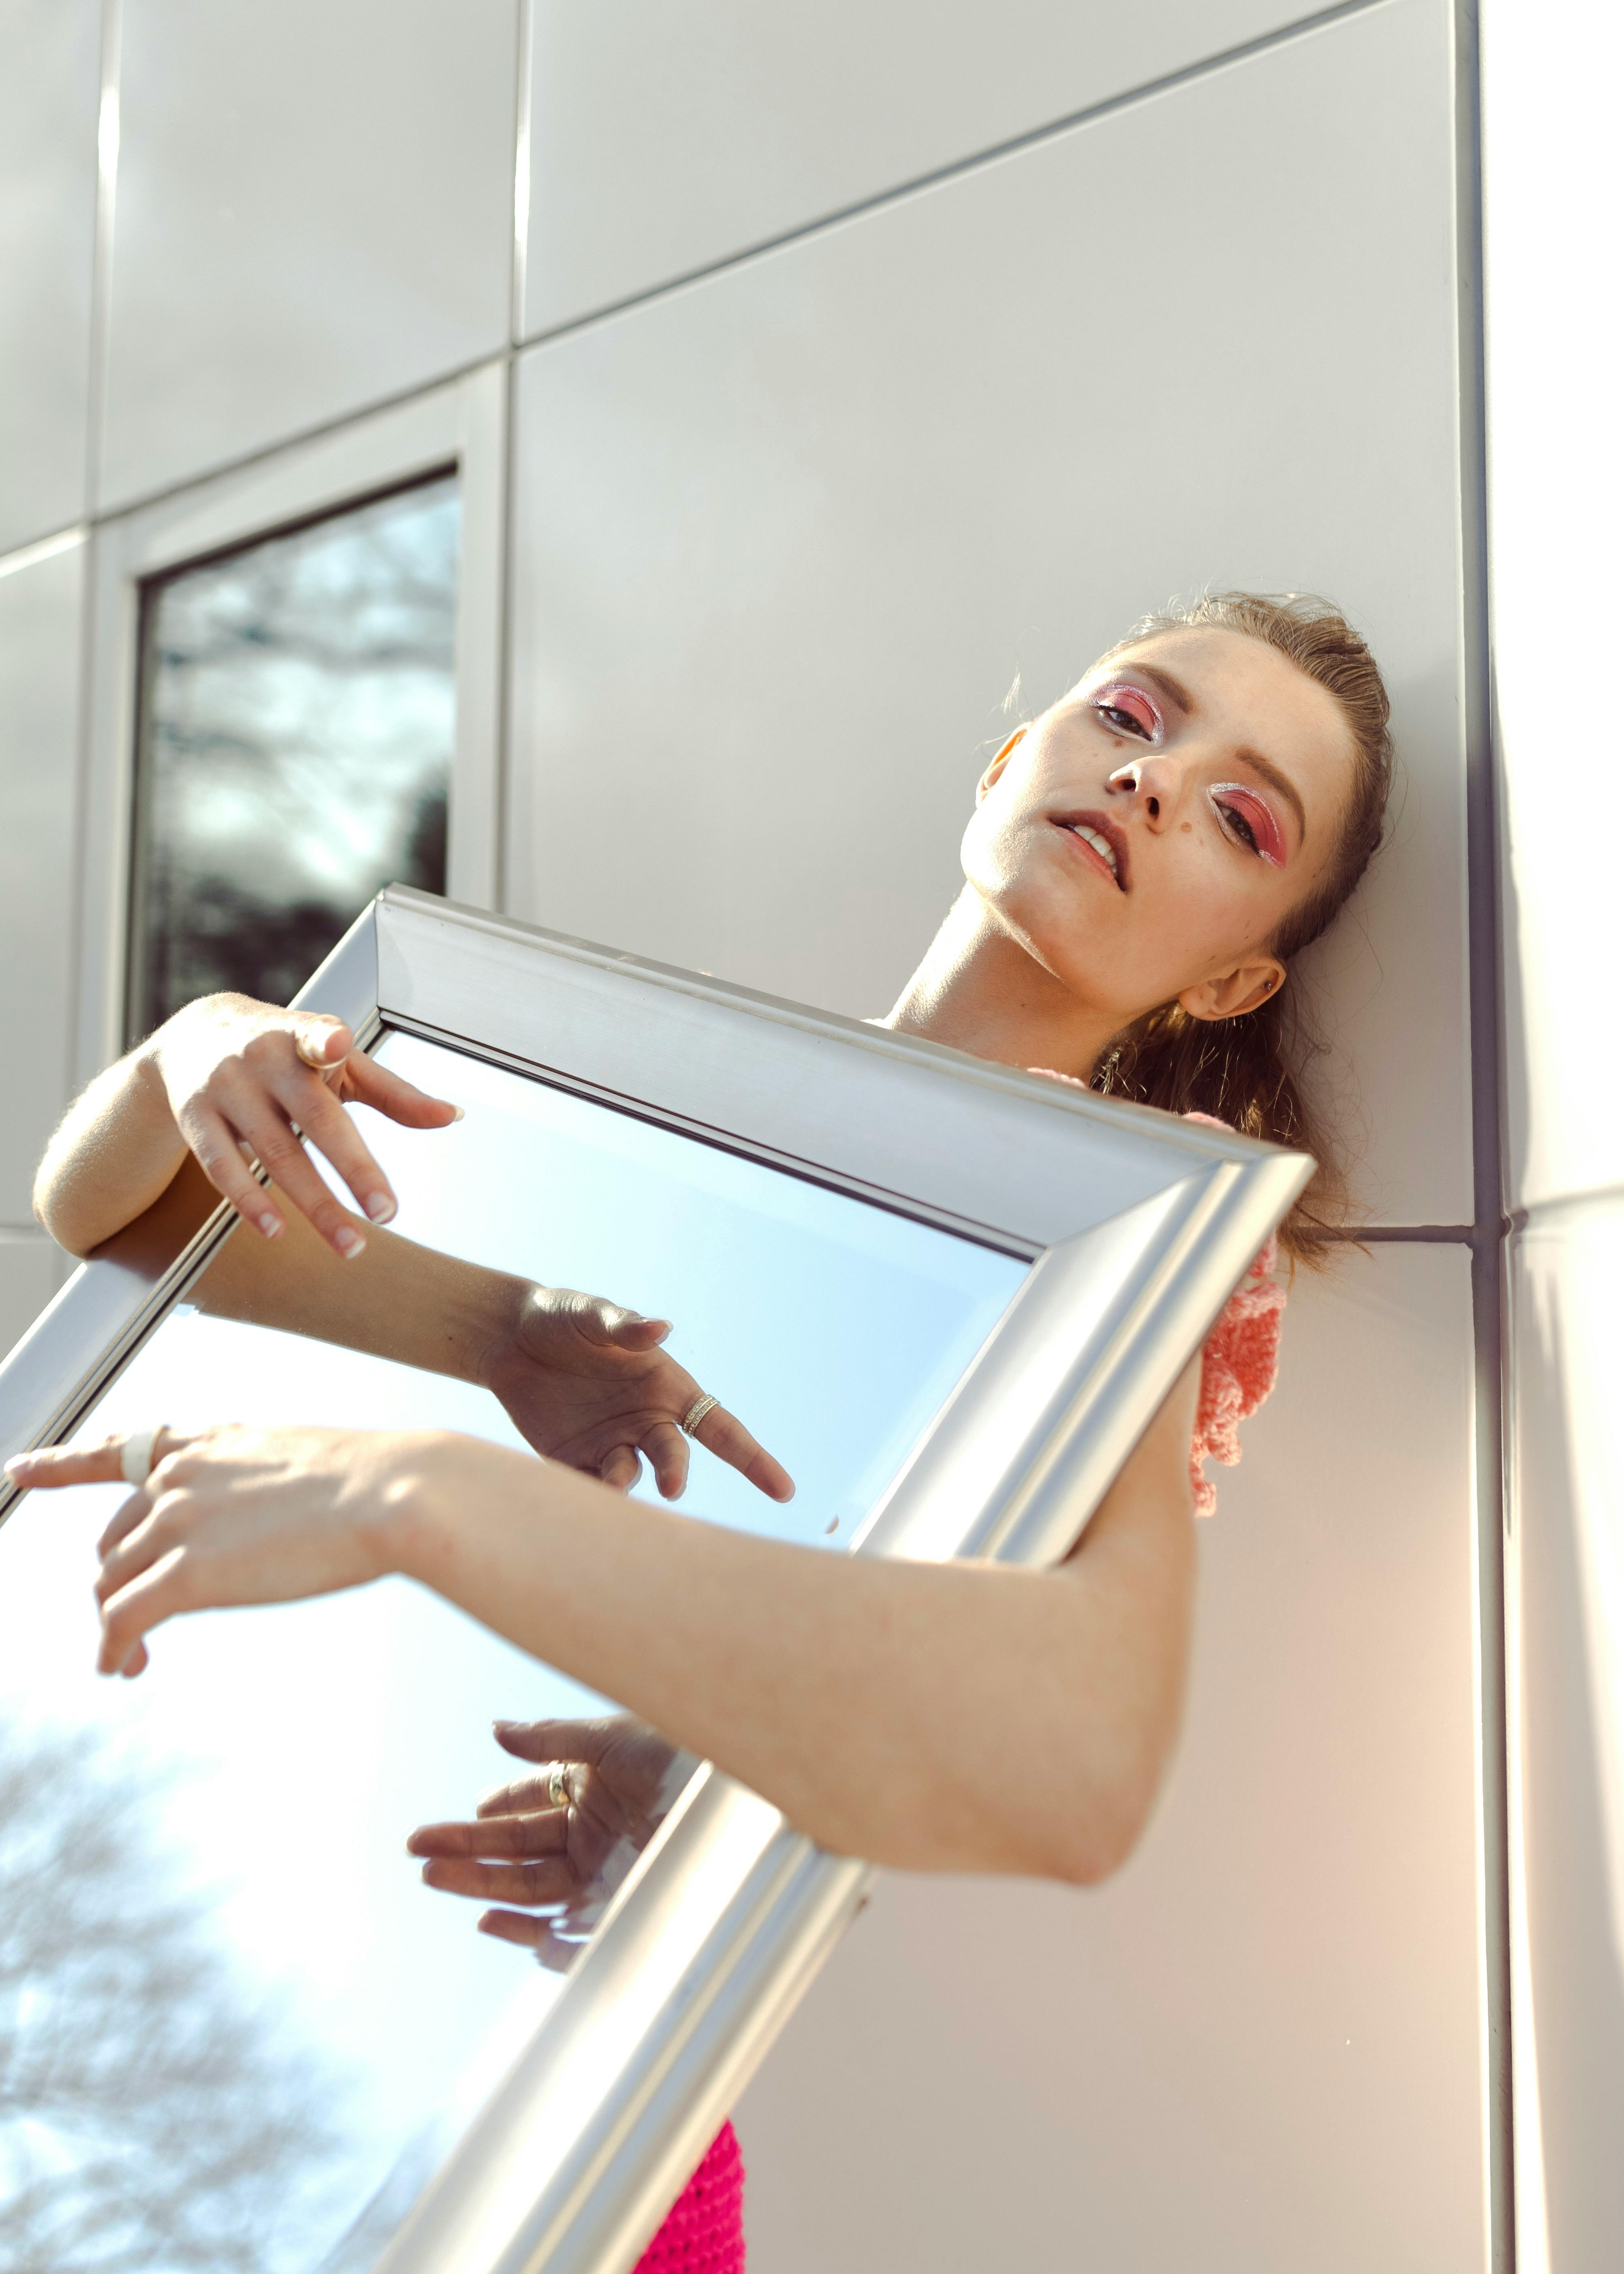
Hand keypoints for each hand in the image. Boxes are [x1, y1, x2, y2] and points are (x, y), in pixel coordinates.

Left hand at [3, 1423, 457, 1677]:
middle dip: (115, 1581)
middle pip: (115, 1539)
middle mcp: (179, 1476)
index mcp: (210, 1444)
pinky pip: (123, 1620)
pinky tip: (123, 1668)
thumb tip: (266, 1520)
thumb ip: (262, 1485)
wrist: (395, 1493)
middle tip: (130, 1622)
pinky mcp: (186, 1575)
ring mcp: (178, 1523)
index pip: (118, 1449)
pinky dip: (113, 1648)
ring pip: (111, 1584)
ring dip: (113, 1625)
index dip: (62, 1464)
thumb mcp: (304, 1461)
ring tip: (129, 1659)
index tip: (20, 1469)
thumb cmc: (376, 1480)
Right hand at [145, 993, 458, 1259]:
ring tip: (350, 1245)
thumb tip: (453, 1117)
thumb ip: (393, 1092)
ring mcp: (225, 1088)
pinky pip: (222, 1167)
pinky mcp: (195, 1118)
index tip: (337, 1042)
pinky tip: (277, 1231)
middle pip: (313, 1118)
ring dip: (315, 1204)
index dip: (325, 1040)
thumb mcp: (337, 1063)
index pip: (314, 1036)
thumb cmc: (288, 1053)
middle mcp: (262, 1059)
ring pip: (275, 1153)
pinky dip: (250, 1201)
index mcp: (303, 1037)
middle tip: (388, 1214)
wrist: (194, 1035)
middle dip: (354, 1168)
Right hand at [407, 1716, 687, 1970]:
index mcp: (588, 1792)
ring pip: (530, 1890)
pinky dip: (532, 1934)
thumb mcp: (613, 1737)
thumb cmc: (683, 1754)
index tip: (450, 1822)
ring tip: (436, 1878)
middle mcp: (591, 1837)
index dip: (486, 1814)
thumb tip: (494, 1730)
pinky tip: (493, 1921)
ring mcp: (605, 1876)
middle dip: (465, 1851)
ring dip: (482, 1885)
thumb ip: (550, 1738)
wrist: (744, 1797)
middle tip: (416, 1851)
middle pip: (516, 1851)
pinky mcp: (625, 1911)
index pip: (523, 1807)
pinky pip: (572, 1935)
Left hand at [479, 1287, 793, 1501]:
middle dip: (676, 1472)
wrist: (506, 1337)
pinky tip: (570, 1490)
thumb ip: (624, 1325)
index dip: (754, 1460)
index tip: (784, 1491)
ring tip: (605, 1482)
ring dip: (622, 1482)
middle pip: (676, 1458)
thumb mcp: (591, 1313)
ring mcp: (609, 1445)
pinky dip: (585, 1494)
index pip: (721, 1429)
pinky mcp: (571, 1461)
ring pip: (630, 1477)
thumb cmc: (561, 1317)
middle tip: (671, 1486)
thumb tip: (661, 1327)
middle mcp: (645, 1422)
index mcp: (665, 1388)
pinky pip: (586, 1487)